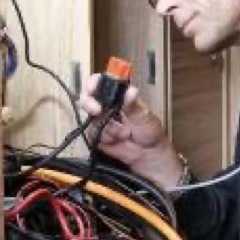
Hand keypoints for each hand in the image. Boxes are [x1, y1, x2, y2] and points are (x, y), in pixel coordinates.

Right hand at [79, 75, 181, 189]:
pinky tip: (117, 141)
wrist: (149, 156)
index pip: (102, 83)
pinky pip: (93, 134)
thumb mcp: (145, 117)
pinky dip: (106, 138)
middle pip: (88, 98)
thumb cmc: (150, 132)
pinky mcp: (97, 137)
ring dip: (108, 127)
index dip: (94, 83)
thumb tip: (130, 90)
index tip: (93, 87)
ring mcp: (101, 122)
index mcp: (120, 97)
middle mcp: (107, 106)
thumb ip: (134, 105)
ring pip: (92, 118)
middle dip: (90, 103)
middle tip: (97, 110)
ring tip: (125, 134)